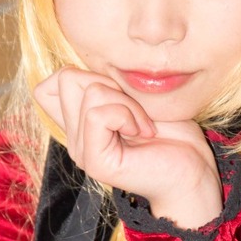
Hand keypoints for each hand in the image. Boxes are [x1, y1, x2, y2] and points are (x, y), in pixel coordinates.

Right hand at [33, 68, 222, 228]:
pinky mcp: (94, 162)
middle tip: (137, 112)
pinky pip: (98, 115)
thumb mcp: (133, 96)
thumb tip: (78, 69)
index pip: (46, 86)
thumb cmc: (173, 134)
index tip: (120, 95)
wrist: (194, 171)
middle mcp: (75, 139)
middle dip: (111, 83)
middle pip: (67, 79)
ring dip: (128, 103)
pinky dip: (127, 115)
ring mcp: (82, 152)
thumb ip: (102, 84)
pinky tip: (144, 133)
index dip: (83, 74)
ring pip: (91, 93)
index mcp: (79, 124)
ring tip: (145, 126)